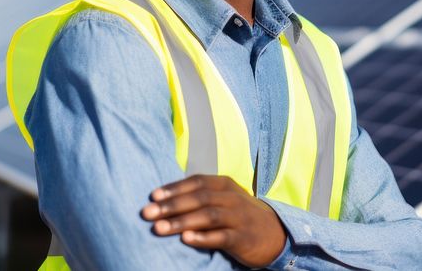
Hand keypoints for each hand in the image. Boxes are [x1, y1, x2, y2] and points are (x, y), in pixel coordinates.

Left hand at [141, 174, 286, 267]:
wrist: (275, 235)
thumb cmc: (240, 216)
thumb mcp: (225, 199)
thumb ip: (201, 197)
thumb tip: (164, 200)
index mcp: (224, 185)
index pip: (196, 182)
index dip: (174, 188)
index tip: (152, 196)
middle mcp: (231, 198)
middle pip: (198, 198)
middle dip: (170, 205)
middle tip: (147, 213)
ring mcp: (238, 217)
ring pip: (207, 216)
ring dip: (181, 222)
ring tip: (159, 228)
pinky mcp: (243, 238)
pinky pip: (222, 236)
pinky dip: (203, 238)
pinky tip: (186, 240)